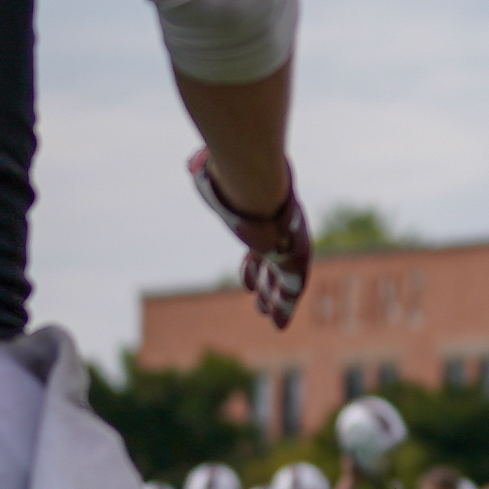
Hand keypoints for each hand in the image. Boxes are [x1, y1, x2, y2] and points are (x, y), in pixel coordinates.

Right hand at [189, 150, 310, 329]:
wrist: (260, 190)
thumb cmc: (235, 185)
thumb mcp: (221, 181)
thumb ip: (208, 176)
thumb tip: (192, 164)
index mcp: (264, 221)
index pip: (257, 249)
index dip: (252, 266)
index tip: (248, 282)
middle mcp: (281, 235)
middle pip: (273, 265)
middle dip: (267, 284)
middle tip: (260, 303)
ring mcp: (290, 248)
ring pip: (285, 281)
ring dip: (276, 300)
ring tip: (265, 314)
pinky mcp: (296, 263)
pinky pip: (292, 290)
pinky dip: (285, 307)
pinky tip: (279, 324)